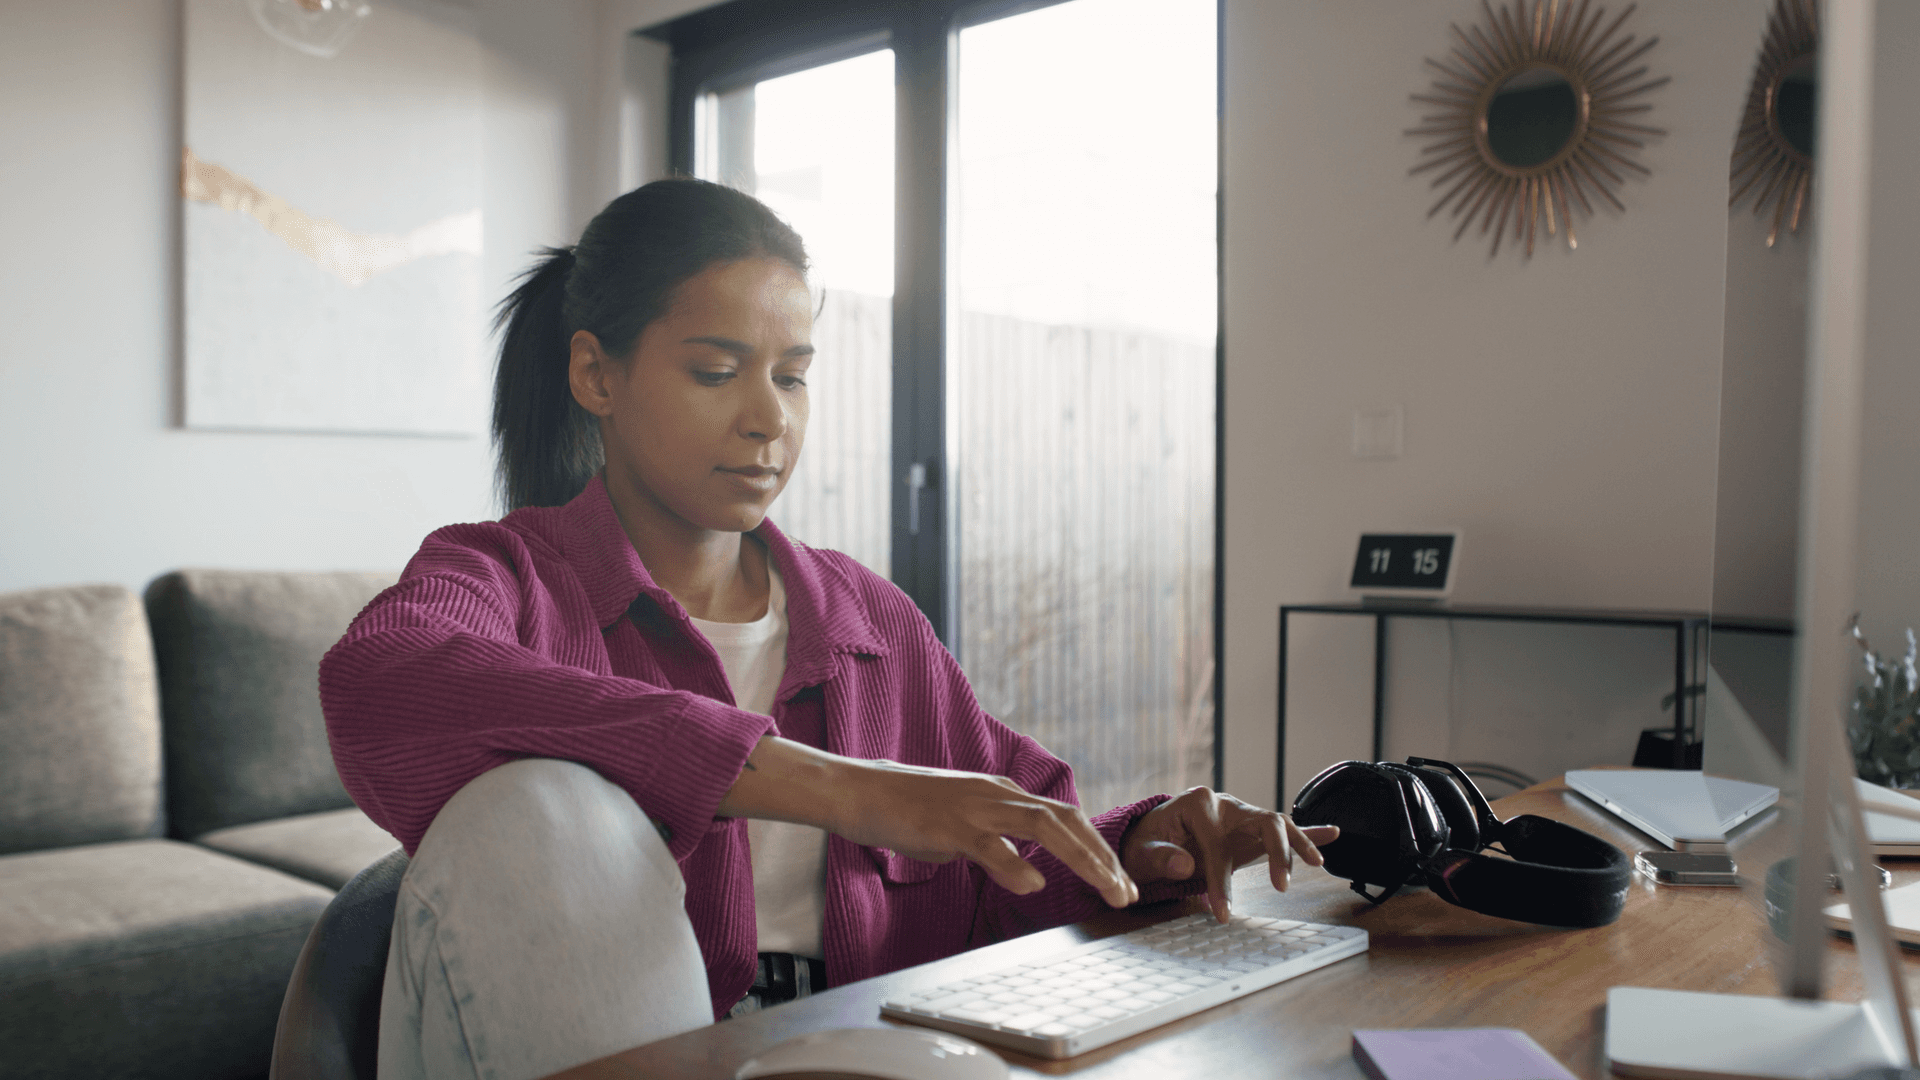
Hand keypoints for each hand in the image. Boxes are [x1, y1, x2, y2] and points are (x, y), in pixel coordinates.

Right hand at [834, 758, 1139, 908]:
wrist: (860, 790)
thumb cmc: (908, 808)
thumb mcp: (963, 822)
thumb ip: (997, 840)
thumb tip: (1023, 867)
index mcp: (1004, 793)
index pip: (1065, 817)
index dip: (1097, 848)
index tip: (1119, 879)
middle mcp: (998, 794)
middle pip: (1066, 819)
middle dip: (1102, 856)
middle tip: (1127, 892)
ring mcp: (974, 807)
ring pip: (1042, 826)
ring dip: (1080, 858)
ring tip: (1106, 887)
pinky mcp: (947, 825)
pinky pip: (988, 845)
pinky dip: (1014, 864)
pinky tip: (1033, 884)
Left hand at [1120, 787, 1338, 922]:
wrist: (1149, 835)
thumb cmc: (1145, 844)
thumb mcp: (1141, 852)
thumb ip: (1161, 857)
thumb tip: (1185, 865)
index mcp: (1198, 804)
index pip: (1218, 845)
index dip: (1220, 881)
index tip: (1222, 911)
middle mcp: (1225, 804)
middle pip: (1263, 820)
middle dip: (1277, 853)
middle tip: (1282, 887)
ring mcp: (1240, 815)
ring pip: (1278, 824)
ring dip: (1298, 844)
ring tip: (1317, 864)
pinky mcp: (1249, 830)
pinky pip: (1282, 829)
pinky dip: (1306, 833)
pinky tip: (1332, 833)